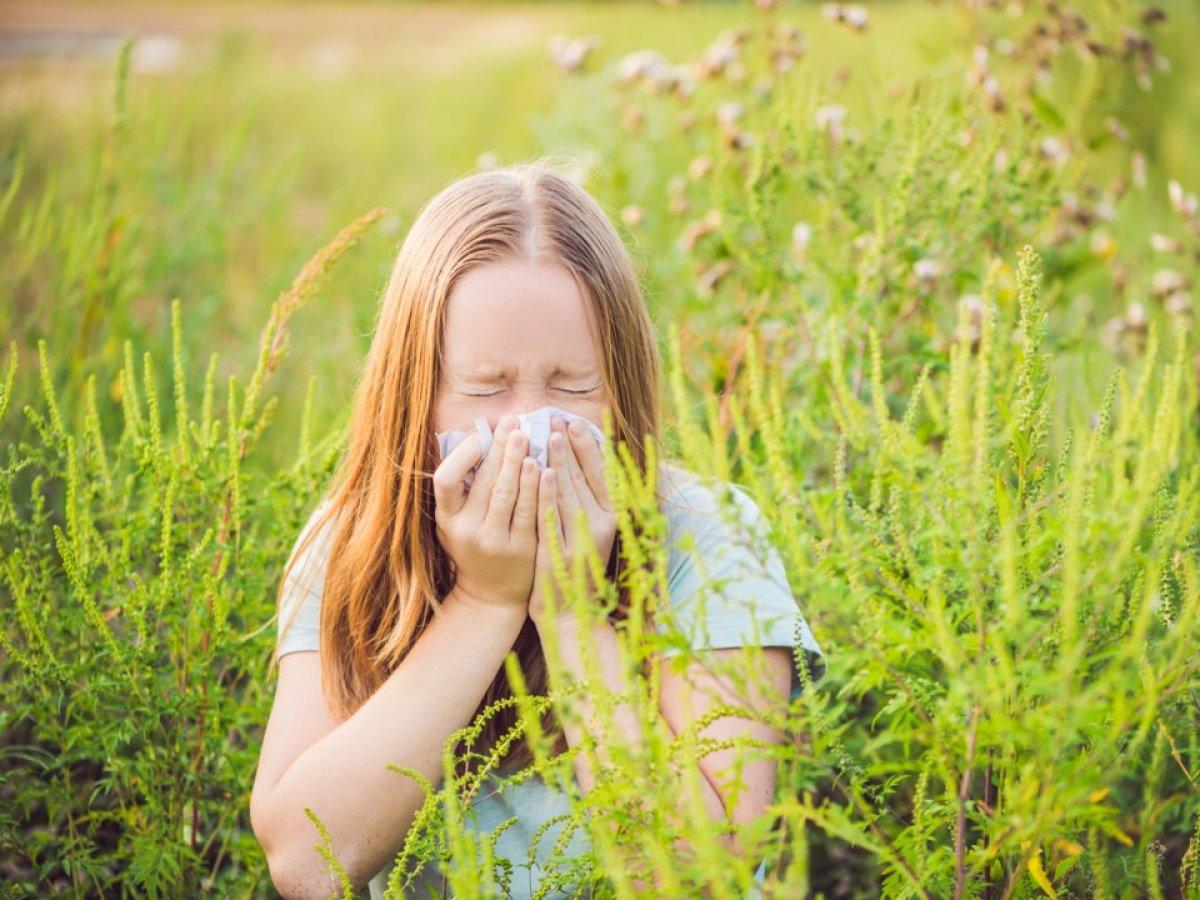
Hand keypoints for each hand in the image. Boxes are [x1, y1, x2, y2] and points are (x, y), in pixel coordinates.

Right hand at [433, 414, 540, 610]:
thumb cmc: (474, 547)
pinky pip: (529, 511)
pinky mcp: (520, 550)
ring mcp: (493, 542)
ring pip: (507, 494)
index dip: (464, 454)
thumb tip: (479, 437)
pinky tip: (543, 466)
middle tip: (512, 421)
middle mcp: (466, 532)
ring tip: (525, 435)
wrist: (491, 596)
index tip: (481, 434)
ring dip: (517, 461)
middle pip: (483, 482)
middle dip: (498, 448)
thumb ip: (462, 488)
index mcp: (446, 520)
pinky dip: (536, 486)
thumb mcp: (456, 521)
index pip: (445, 480)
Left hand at [530, 414, 617, 625]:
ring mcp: (581, 542)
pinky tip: (538, 470)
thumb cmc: (577, 568)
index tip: (575, 423)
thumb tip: (575, 460)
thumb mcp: (589, 533)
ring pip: (568, 493)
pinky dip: (546, 491)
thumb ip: (586, 500)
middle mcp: (602, 528)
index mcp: (612, 519)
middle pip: (585, 479)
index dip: (588, 448)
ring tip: (547, 435)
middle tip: (557, 418)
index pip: (602, 476)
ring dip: (558, 461)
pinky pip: (552, 516)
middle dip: (570, 447)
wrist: (570, 615)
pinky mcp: (561, 555)